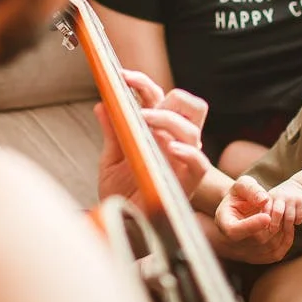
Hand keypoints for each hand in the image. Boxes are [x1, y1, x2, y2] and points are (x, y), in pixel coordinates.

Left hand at [96, 69, 209, 209]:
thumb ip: (112, 132)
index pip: (159, 97)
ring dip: (166, 119)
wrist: (122, 225)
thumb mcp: (111, 159)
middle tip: (141, 96)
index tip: (121, 75)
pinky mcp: (188, 183)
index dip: (143, 83)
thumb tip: (102, 104)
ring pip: (190, 129)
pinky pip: (199, 164)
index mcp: (157, 131)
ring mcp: (183, 161)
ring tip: (142, 120)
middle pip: (188, 105)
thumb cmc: (122, 193)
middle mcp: (173, 141)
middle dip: (170, 95)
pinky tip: (171, 147)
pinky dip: (188, 153)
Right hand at [213, 175, 294, 263]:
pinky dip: (286, 242)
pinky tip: (287, 228)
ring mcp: (244, 252)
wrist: (241, 208)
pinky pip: (275, 255)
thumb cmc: (241, 194)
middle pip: (256, 240)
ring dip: (281, 232)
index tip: (267, 216)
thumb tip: (264, 200)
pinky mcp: (258, 257)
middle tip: (279, 210)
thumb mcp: (243, 184)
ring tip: (284, 217)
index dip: (251, 225)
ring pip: (268, 248)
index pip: (235, 231)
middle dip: (272, 225)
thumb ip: (251, 189)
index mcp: (224, 222)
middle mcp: (231, 242)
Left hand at [264, 179, 301, 228]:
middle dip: (275, 224)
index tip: (264, 227)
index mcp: (270, 197)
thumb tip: (263, 228)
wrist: (296, 188)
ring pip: (289, 217)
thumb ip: (266, 212)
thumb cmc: (278, 201)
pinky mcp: (301, 201)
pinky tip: (294, 221)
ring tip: (285, 229)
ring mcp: (291, 198)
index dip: (265, 219)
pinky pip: (299, 217)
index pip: (266, 209)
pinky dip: (297, 222)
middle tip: (273, 231)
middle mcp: (280, 196)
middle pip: (278, 212)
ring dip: (287, 226)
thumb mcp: (270, 202)